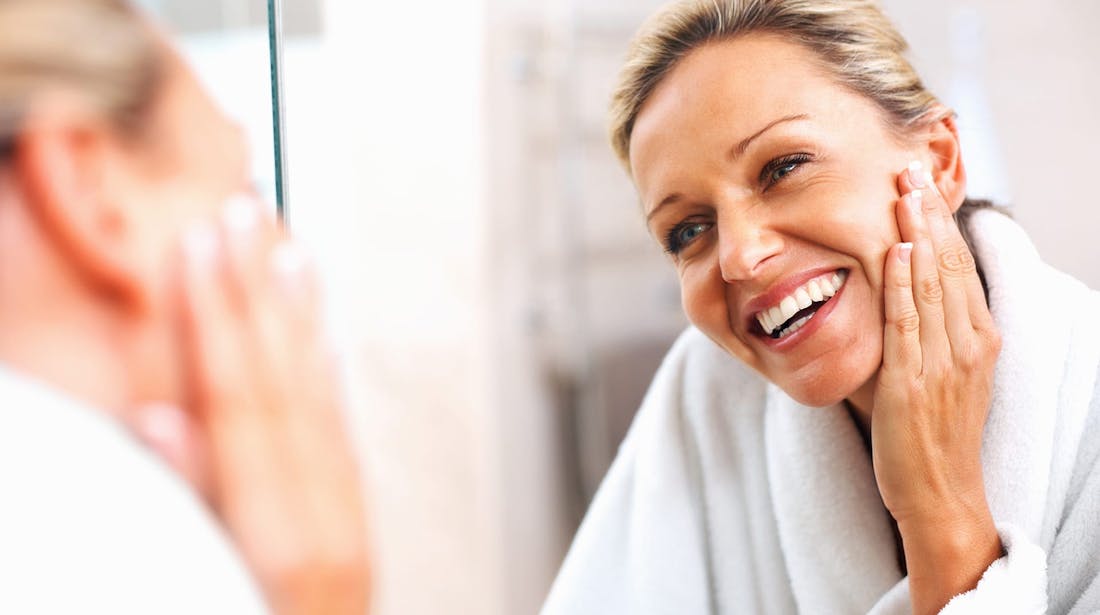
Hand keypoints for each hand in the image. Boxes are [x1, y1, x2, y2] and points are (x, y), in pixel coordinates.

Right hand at [138, 197, 369, 614]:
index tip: (202, 242)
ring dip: (300, 321)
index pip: (240, 402)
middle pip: (284, 386)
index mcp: (276, 539)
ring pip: (321, 401)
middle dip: (258, 295)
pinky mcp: (353, 531)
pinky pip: (341, 436)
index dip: (217, 317)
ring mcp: (346, 525)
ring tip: (288, 250)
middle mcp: (322, 521)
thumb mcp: (195, 589)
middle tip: (241, 212)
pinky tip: (318, 335)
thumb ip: (180, 505)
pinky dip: (326, 376)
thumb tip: (155, 415)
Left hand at [872, 162, 1001, 612]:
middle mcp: (967, 345)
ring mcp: (944, 364)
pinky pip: (910, 324)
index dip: (940, 225)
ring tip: (904, 192)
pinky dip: (906, 285)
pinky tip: (901, 251)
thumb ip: (924, 332)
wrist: (939, 493)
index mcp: (977, 340)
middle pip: (948, 266)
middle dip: (929, 215)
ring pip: (932, 285)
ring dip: (917, 234)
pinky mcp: (915, 384)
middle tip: (910, 169)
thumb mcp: (938, 374)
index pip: (958, 269)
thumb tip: (897, 289)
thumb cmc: (931, 435)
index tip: (922, 187)